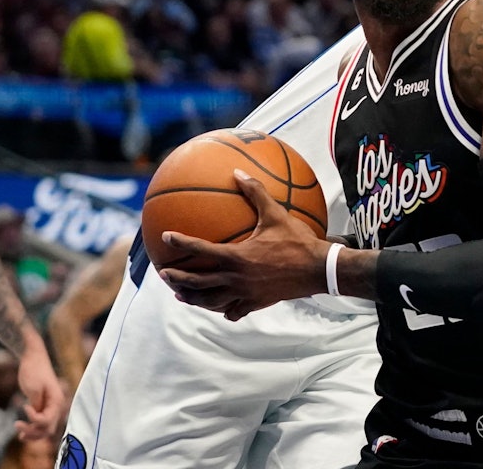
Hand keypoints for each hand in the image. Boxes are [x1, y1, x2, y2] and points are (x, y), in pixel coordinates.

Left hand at [14, 349, 64, 440]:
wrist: (33, 356)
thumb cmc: (33, 369)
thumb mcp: (33, 388)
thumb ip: (36, 405)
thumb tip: (36, 418)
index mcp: (57, 400)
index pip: (46, 421)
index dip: (33, 419)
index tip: (24, 406)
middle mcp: (56, 405)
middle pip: (48, 429)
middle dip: (33, 432)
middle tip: (17, 425)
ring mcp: (50, 406)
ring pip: (45, 428)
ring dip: (33, 434)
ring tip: (20, 435)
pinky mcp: (44, 404)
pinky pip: (41, 422)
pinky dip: (33, 428)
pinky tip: (23, 432)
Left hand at [158, 170, 329, 319]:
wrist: (318, 269)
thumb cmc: (297, 240)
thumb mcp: (276, 214)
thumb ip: (255, 192)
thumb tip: (238, 172)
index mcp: (236, 256)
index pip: (200, 249)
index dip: (181, 242)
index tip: (166, 237)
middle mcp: (236, 278)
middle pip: (198, 282)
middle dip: (177, 278)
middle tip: (164, 273)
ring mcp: (245, 294)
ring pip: (211, 301)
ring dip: (193, 298)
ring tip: (180, 296)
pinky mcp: (256, 304)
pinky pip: (233, 311)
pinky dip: (223, 309)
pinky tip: (220, 308)